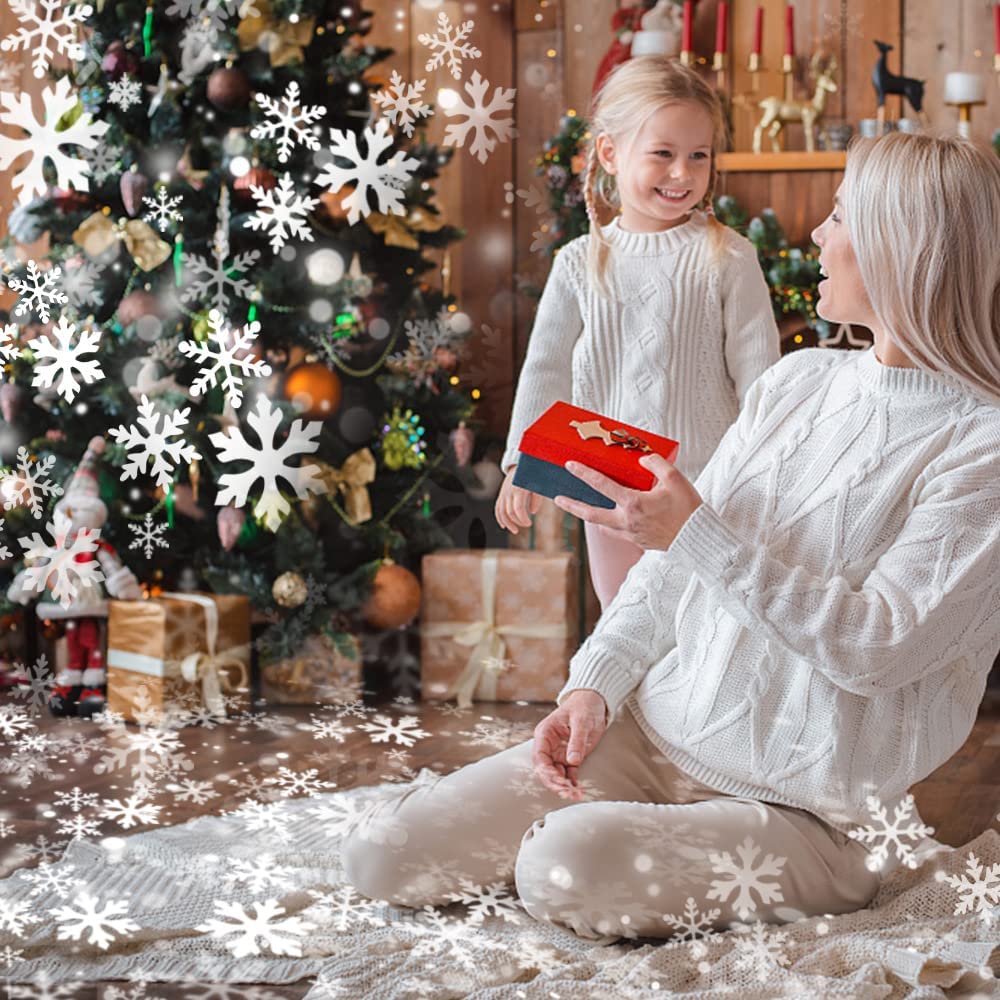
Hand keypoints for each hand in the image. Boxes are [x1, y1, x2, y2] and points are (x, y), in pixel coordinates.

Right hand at [495, 466, 541, 534]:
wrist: (521, 463)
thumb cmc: (532, 474)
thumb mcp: (537, 485)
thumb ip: (536, 499)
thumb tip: (532, 512)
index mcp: (518, 490)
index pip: (517, 509)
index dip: (522, 519)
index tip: (529, 524)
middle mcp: (508, 492)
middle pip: (509, 513)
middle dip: (518, 522)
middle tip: (527, 524)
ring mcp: (503, 493)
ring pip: (501, 512)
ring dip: (507, 523)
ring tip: (515, 530)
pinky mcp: (501, 494)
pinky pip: (497, 508)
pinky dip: (499, 518)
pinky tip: (503, 526)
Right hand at [532, 689, 607, 800]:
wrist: (595, 702)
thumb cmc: (584, 706)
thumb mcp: (581, 721)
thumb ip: (576, 740)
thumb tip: (572, 760)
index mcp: (545, 734)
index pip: (539, 756)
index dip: (546, 771)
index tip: (558, 780)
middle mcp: (549, 746)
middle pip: (546, 769)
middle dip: (555, 783)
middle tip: (567, 793)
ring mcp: (559, 753)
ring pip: (557, 774)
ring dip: (564, 786)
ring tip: (575, 795)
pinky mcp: (571, 757)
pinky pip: (569, 773)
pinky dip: (573, 782)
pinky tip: (579, 790)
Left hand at [553, 454, 702, 551]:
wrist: (698, 538)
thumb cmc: (688, 508)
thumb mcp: (675, 479)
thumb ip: (656, 464)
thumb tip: (641, 459)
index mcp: (633, 503)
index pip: (601, 485)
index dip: (584, 473)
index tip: (569, 465)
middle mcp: (627, 521)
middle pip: (591, 514)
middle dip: (572, 505)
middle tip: (557, 499)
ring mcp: (631, 534)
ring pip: (602, 525)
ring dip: (590, 516)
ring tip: (582, 507)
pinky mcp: (638, 542)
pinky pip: (617, 533)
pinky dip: (610, 524)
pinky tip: (612, 517)